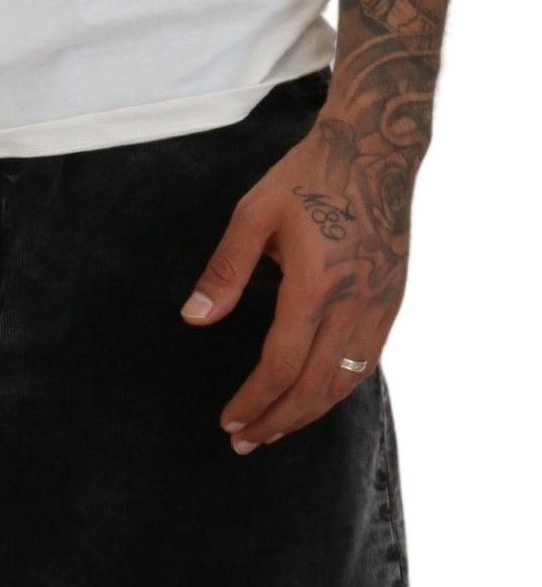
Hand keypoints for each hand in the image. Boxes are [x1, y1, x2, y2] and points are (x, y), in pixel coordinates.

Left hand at [179, 97, 413, 452]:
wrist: (378, 145)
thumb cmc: (310, 175)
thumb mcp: (254, 213)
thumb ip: (225, 271)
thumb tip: (194, 319)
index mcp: (315, 284)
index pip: (281, 365)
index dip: (254, 401)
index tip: (229, 420)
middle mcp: (353, 303)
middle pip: (312, 388)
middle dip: (276, 421)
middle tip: (244, 441)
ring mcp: (379, 305)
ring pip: (343, 384)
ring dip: (306, 415)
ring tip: (273, 430)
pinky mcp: (392, 302)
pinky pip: (365, 365)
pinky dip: (336, 392)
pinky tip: (313, 401)